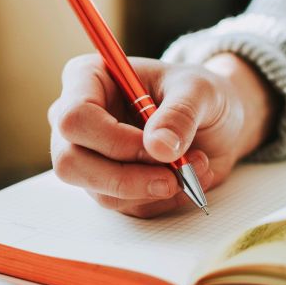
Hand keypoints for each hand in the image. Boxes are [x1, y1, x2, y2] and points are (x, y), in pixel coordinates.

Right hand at [48, 53, 279, 217]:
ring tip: (194, 165)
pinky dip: (161, 198)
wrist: (214, 120)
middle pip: (71, 162)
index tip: (158, 147)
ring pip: (99, 191)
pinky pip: (124, 206)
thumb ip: (180, 114)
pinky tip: (186, 177)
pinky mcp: (106, 184)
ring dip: (152, 188)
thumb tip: (159, 148)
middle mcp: (78, 119)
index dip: (113, 140)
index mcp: (88, 79)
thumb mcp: (199, 91)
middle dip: (126, 177)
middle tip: (173, 176)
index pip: (74, 117)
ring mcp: (88, 155)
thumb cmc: (198, 93)